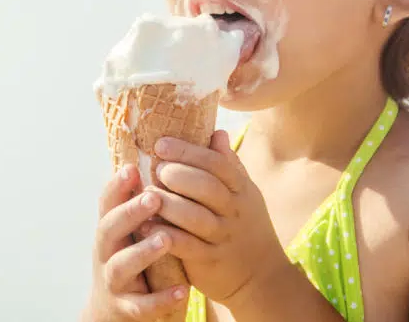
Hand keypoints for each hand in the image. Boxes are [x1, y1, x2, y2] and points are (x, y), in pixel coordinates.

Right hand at [85, 164, 188, 321]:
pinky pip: (142, 305)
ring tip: (166, 239)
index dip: (116, 186)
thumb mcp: (133, 228)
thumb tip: (168, 153)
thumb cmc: (131, 254)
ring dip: (143, 252)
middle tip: (153, 197)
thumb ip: (145, 197)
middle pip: (109, 228)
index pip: (108, 202)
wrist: (115, 309)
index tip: (132, 167)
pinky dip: (162, 299)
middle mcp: (106, 252)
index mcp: (110, 227)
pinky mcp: (126, 308)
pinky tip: (184, 291)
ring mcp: (113, 281)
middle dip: (129, 212)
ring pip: (122, 266)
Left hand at [138, 131, 288, 308]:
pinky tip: (147, 226)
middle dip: (178, 174)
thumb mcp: (244, 194)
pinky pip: (187, 247)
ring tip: (146, 194)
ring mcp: (223, 237)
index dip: (189, 151)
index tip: (162, 143)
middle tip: (156, 168)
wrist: (262, 276)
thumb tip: (217, 132)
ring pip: (195, 217)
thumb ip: (229, 165)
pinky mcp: (210, 262)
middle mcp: (234, 211)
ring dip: (168, 203)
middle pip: (207, 187)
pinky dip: (167, 235)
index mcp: (241, 190)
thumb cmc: (246, 226)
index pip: (217, 164)